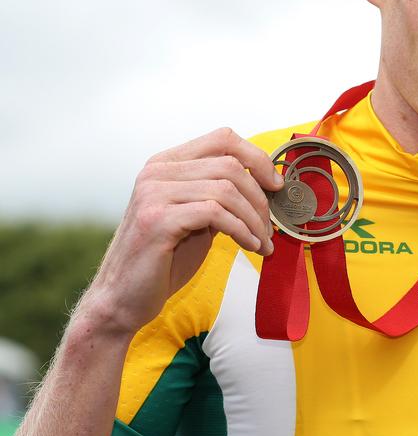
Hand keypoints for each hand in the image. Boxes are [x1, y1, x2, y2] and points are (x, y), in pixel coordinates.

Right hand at [79, 128, 282, 337]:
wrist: (124, 297)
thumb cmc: (165, 259)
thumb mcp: (198, 217)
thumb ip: (222, 195)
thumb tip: (268, 185)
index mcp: (166, 164)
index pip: (223, 138)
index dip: (258, 158)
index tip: (275, 185)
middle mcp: (156, 172)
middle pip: (230, 165)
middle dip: (260, 199)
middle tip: (270, 228)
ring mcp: (153, 194)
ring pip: (226, 190)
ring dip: (254, 220)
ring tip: (262, 242)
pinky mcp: (156, 220)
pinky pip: (215, 214)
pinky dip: (242, 231)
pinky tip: (250, 247)